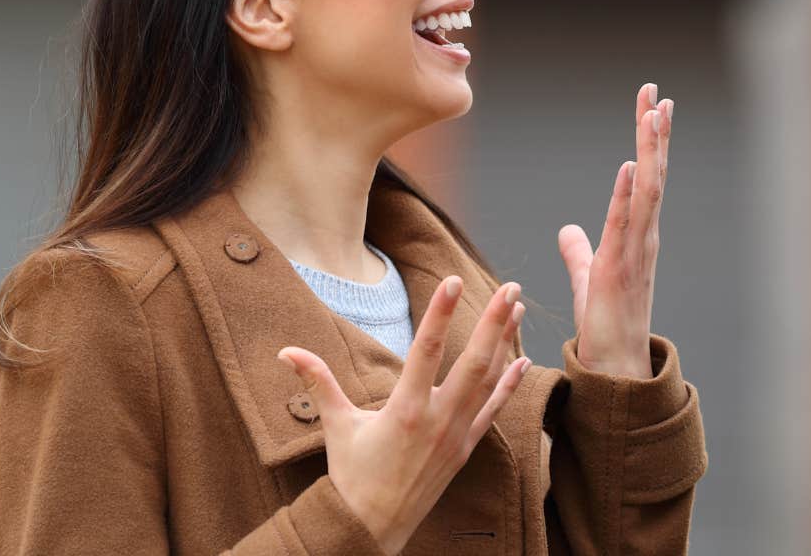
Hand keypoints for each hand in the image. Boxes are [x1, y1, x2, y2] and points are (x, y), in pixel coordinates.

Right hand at [278, 277, 528, 554]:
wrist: (372, 528)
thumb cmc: (352, 475)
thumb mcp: (335, 426)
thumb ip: (317, 382)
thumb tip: (286, 351)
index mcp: (405, 410)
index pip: (427, 350)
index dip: (441, 313)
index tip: (454, 281)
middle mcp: (438, 420)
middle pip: (474, 362)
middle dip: (493, 322)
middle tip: (510, 289)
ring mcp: (457, 434)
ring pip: (489, 381)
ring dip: (506, 343)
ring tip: (518, 309)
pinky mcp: (466, 447)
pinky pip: (494, 411)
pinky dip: (510, 385)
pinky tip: (524, 361)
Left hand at [558, 82, 671, 379]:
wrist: (614, 368)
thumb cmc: (604, 326)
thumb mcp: (587, 278)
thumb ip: (579, 252)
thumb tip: (568, 229)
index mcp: (637, 234)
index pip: (645, 176)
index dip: (649, 141)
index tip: (651, 104)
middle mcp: (644, 236)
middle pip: (653, 173)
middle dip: (654, 132)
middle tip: (656, 91)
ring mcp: (636, 251)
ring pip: (648, 190)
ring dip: (651, 150)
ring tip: (654, 112)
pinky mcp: (620, 268)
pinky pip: (626, 223)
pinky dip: (630, 193)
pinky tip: (632, 164)